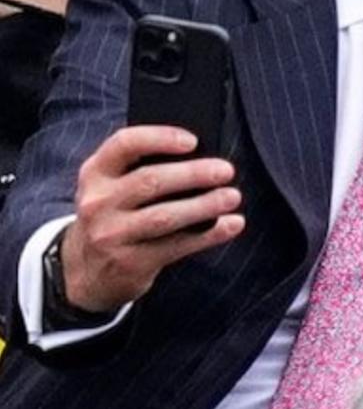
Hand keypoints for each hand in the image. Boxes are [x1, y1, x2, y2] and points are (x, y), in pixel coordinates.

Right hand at [60, 125, 244, 313]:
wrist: (84, 270)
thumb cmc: (116, 212)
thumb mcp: (114, 186)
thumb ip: (145, 166)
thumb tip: (205, 155)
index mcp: (96, 172)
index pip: (125, 144)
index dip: (160, 138)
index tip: (193, 141)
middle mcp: (98, 202)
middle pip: (150, 181)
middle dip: (193, 173)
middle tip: (226, 170)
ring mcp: (110, 235)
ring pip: (164, 216)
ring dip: (204, 205)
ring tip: (232, 196)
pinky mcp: (129, 264)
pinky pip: (176, 246)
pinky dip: (209, 235)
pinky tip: (232, 224)